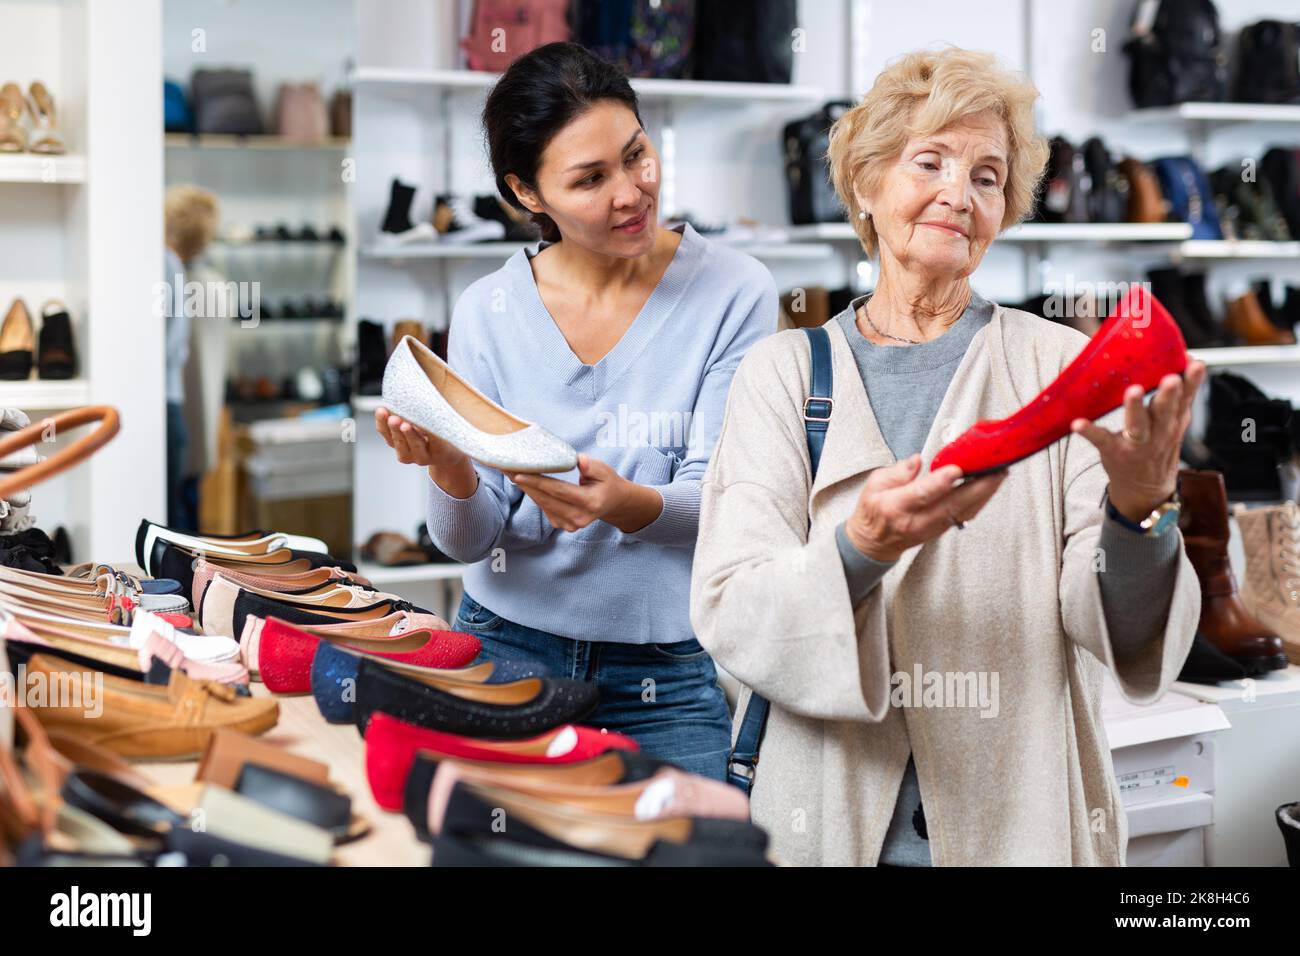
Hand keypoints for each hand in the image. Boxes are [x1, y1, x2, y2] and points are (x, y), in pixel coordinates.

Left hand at [374, 408, 476, 498]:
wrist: (444, 454)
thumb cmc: (450, 436)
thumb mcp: (453, 428)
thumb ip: (444, 417)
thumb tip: (432, 397)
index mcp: (442, 451)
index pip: (437, 442)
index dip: (430, 434)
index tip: (425, 427)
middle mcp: (425, 456)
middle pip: (415, 445)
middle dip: (409, 434)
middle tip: (404, 423)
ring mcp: (409, 454)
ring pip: (398, 443)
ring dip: (392, 428)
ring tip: (388, 415)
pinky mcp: (398, 448)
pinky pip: (387, 437)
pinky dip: (383, 424)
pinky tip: (381, 411)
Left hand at [509, 454, 662, 533]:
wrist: (612, 502)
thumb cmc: (607, 482)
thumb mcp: (605, 470)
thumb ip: (591, 466)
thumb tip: (578, 460)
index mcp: (590, 503)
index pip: (560, 491)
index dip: (538, 483)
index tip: (519, 474)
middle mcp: (579, 518)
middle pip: (547, 500)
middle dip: (526, 484)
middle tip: (507, 469)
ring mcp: (571, 525)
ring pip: (543, 505)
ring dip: (527, 490)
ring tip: (511, 473)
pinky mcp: (563, 526)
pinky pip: (545, 509)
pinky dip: (535, 496)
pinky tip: (526, 483)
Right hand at [844, 454, 1008, 562]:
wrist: (874, 543)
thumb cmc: (873, 510)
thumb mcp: (873, 485)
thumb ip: (897, 472)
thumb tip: (917, 460)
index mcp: (895, 507)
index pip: (921, 494)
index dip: (940, 482)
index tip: (956, 469)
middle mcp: (917, 520)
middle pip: (952, 504)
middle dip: (978, 487)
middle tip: (997, 469)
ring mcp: (932, 528)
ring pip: (964, 511)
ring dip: (985, 493)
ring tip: (1000, 473)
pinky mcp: (942, 529)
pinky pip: (966, 515)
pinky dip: (981, 501)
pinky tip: (990, 487)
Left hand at [1069, 360, 1206, 521]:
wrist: (1146, 488)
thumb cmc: (1158, 445)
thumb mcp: (1176, 422)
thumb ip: (1181, 395)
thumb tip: (1189, 358)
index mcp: (1174, 421)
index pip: (1186, 398)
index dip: (1193, 381)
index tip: (1195, 363)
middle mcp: (1159, 433)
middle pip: (1166, 412)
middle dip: (1168, 395)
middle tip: (1171, 378)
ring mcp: (1136, 444)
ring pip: (1138, 426)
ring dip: (1135, 409)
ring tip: (1133, 391)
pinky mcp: (1114, 451)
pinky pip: (1101, 440)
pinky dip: (1090, 431)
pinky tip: (1078, 424)